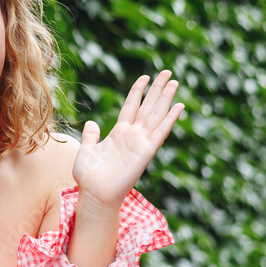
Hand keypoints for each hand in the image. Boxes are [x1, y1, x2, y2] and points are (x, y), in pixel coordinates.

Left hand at [73, 70, 184, 210]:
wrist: (94, 194)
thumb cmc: (89, 176)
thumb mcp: (86, 150)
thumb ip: (91, 136)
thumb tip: (92, 123)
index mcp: (118, 133)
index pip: (131, 106)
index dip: (137, 91)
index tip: (145, 77)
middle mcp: (132, 135)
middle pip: (147, 107)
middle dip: (157, 89)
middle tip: (167, 72)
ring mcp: (140, 142)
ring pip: (156, 115)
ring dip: (165, 98)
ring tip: (174, 82)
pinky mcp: (146, 151)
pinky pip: (160, 132)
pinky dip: (169, 119)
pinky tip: (179, 106)